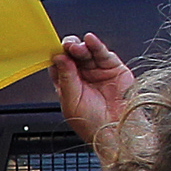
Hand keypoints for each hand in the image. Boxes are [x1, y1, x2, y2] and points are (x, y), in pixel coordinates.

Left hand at [48, 32, 135, 157]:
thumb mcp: (72, 101)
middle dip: (69, 49)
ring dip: (81, 47)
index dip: (57, 56)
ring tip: (77, 46)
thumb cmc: (92, 123)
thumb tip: (59, 58)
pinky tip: (90, 40)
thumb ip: (66, 78)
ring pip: (87, 52)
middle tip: (67, 46)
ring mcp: (98, 71)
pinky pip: (103, 54)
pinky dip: (96, 45)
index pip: (59, 65)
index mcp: (68, 85)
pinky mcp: (114, 68)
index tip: (55, 51)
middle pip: (73, 55)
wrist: (116, 131)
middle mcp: (83, 77)